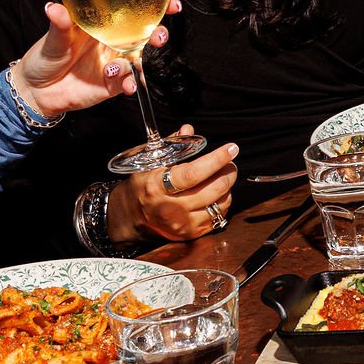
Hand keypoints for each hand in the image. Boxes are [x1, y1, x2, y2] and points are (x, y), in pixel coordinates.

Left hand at [9, 0, 181, 120]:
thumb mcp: (52, 39)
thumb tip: (53, 8)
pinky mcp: (112, 83)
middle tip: (159, 36)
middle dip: (159, 31)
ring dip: (144, 58)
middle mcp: (112, 38)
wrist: (36, 91)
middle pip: (145, 30)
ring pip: (141, 55)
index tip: (169, 3)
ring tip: (132, 63)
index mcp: (101, 20)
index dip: (155, 2)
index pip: (133, 6)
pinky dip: (130, 82)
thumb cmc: (43, 58)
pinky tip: (124, 84)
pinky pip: (128, 81)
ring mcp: (114, 60)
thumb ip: (58, 25)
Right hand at [110, 129, 240, 242]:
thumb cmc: (143, 184)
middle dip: (228, 171)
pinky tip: (217, 193)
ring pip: (220, 203)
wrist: (132, 215)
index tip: (231, 149)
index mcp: (158, 186)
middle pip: (214, 189)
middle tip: (230, 163)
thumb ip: (172, 145)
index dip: (216, 160)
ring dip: (227, 187)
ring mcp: (182, 223)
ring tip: (223, 176)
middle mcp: (171, 207)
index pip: (194, 173)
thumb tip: (188, 129)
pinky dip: (222, 202)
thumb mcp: (151, 161)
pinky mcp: (190, 233)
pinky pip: (218, 216)